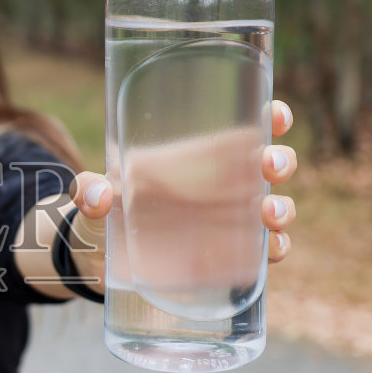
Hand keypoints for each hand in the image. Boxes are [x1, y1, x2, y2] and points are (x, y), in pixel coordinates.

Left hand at [68, 99, 299, 276]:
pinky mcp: (228, 256)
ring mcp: (230, 222)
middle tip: (269, 166)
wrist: (103, 256)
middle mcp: (224, 187)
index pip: (247, 129)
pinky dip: (275, 249)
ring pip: (274, 208)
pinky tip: (271, 249)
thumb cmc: (107, 209)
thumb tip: (97, 194)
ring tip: (269, 213)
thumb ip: (89, 189)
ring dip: (282, 208)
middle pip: (270, 166)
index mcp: (199, 158)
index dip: (272, 118)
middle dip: (281, 161)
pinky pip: (264, 251)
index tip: (276, 116)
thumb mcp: (93, 194)